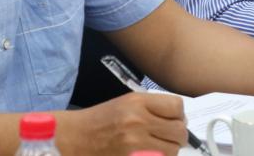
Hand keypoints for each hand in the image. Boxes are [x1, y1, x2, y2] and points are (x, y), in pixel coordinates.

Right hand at [60, 92, 186, 155]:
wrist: (73, 138)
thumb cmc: (100, 120)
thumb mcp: (127, 103)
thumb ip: (153, 108)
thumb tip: (180, 120)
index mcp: (138, 103)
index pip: (177, 107)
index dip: (179, 115)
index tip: (175, 120)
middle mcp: (138, 122)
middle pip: (179, 131)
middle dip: (178, 136)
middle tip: (170, 138)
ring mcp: (134, 145)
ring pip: (172, 151)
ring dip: (169, 150)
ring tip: (158, 148)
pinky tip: (149, 155)